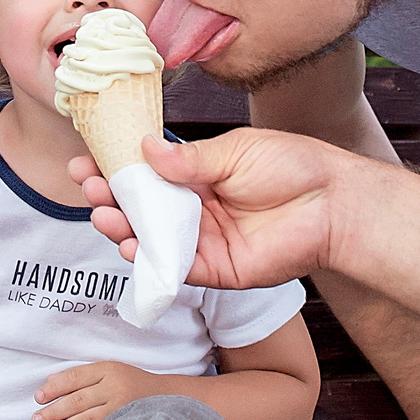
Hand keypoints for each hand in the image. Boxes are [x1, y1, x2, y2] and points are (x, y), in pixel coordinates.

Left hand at [32, 360, 166, 419]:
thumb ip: (83, 377)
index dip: (54, 387)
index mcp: (109, 369)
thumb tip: (50, 383)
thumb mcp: (110, 371)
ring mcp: (122, 409)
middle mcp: (115, 387)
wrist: (169, 397)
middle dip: (54, 411)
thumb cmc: (132, 384)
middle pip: (78, 400)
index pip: (75, 377)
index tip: (38, 397)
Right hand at [72, 127, 377, 291]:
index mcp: (199, 176)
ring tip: (103, 213)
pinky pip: (175, 268)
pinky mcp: (217, 270)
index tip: (86, 160)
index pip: (147, 174)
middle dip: (110, 197)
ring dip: (121, 228)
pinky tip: (129, 245)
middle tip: (89, 186)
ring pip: (151, 239)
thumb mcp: (235, 151)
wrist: (334, 203)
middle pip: (142, 208)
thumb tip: (145, 149)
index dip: (116, 168)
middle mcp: (196, 209)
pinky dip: (150, 259)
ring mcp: (204, 241)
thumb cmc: (293, 167)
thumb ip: (189, 159)